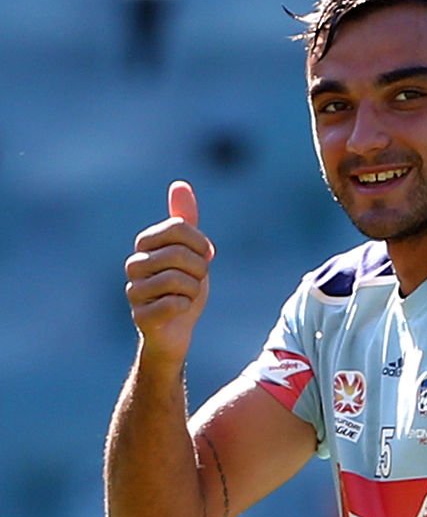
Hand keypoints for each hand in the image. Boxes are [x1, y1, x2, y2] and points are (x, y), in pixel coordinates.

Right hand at [125, 181, 215, 364]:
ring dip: (193, 291)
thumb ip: (185, 221)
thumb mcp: (190, 251)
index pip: (179, 228)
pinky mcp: (140, 316)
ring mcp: (134, 291)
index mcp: (145, 244)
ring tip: (186, 296)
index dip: (200, 244)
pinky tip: (178, 310)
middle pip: (180, 254)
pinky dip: (185, 307)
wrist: (176, 331)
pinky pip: (173, 304)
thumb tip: (180, 185)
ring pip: (178, 280)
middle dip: (199, 270)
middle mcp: (134, 264)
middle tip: (195, 281)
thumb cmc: (183, 288)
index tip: (203, 257)